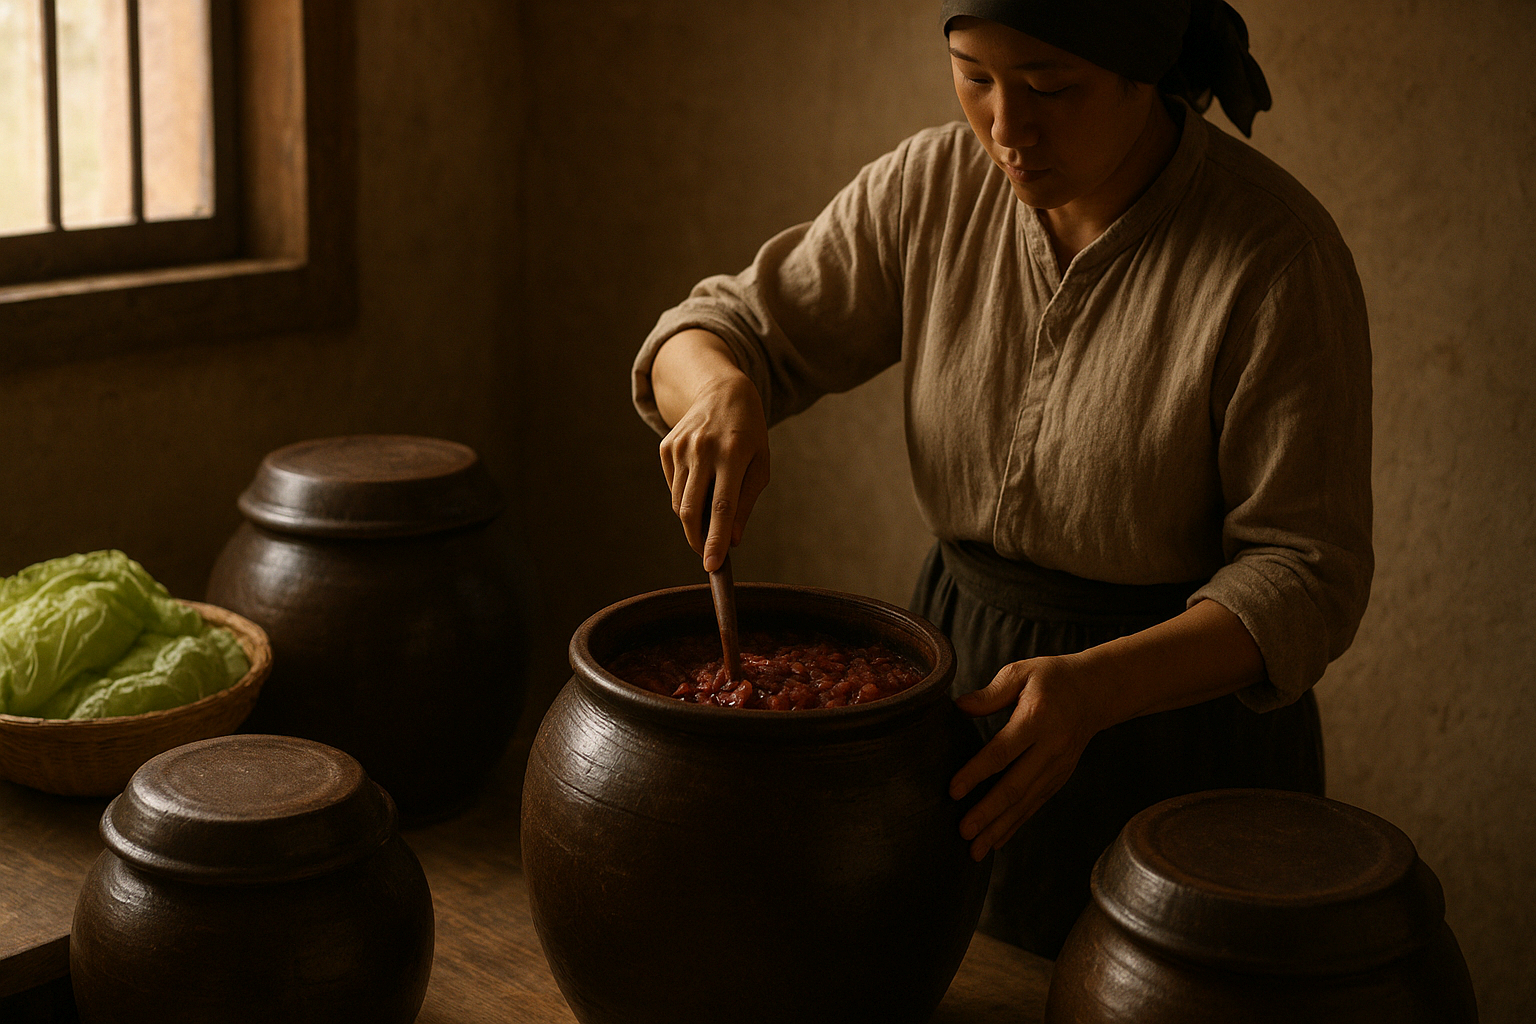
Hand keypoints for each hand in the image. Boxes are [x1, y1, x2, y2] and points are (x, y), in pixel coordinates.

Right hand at [658, 372, 769, 571]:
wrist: (723, 392)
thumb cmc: (749, 435)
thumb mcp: (760, 466)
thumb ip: (746, 503)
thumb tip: (732, 541)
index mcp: (733, 454)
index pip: (722, 506)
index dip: (716, 539)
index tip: (712, 565)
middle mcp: (703, 449)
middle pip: (691, 509)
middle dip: (698, 540)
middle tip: (708, 554)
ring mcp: (681, 447)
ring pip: (679, 502)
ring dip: (693, 519)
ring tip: (710, 513)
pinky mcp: (666, 447)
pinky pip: (673, 486)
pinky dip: (685, 496)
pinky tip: (700, 482)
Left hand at [949, 655, 1104, 861]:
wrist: (1096, 692)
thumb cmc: (1052, 678)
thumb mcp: (1021, 673)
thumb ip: (991, 693)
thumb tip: (959, 707)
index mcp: (1037, 719)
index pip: (1002, 751)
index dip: (977, 772)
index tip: (953, 790)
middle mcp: (1051, 748)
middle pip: (1016, 786)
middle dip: (988, 812)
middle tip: (963, 831)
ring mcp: (1058, 767)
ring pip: (1026, 803)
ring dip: (1000, 828)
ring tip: (975, 849)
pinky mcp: (1060, 777)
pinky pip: (1035, 804)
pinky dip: (1016, 825)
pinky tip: (996, 841)